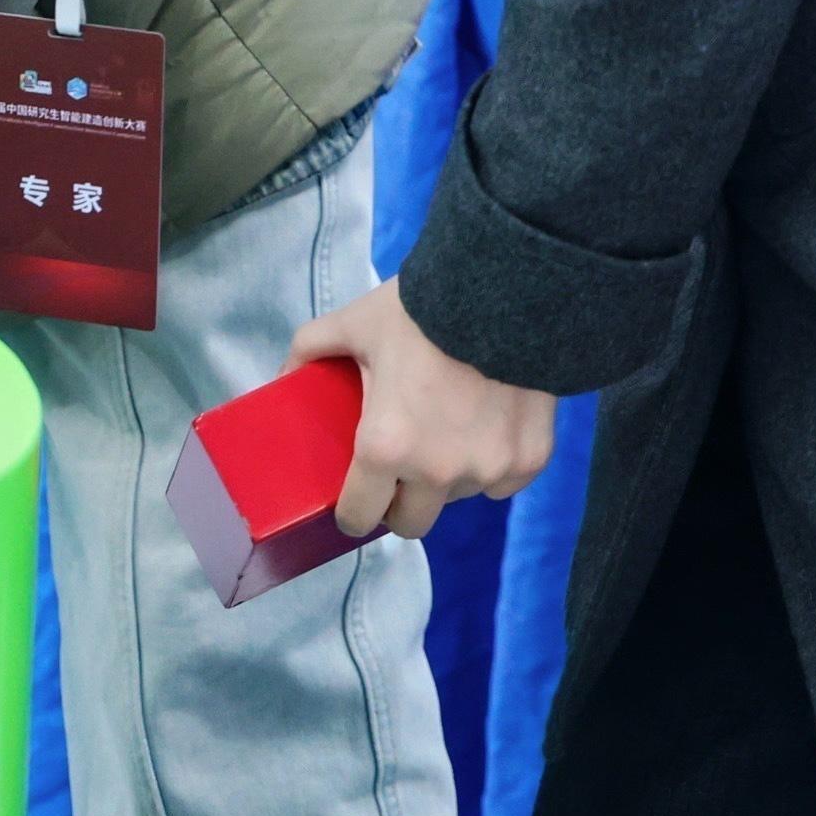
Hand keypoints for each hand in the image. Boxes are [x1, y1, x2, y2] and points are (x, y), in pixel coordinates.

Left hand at [290, 280, 556, 540]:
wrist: (506, 291)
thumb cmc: (420, 312)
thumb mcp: (353, 324)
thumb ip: (310, 350)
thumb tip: (285, 377)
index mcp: (385, 448)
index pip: (359, 517)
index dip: (351, 512)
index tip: (355, 499)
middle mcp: (438, 473)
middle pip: (412, 524)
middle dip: (399, 505)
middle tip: (398, 469)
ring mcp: (489, 471)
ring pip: (459, 497)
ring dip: (447, 477)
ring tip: (445, 428)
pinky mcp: (530, 461)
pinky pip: (502, 481)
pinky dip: (491, 462)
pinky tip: (486, 424)